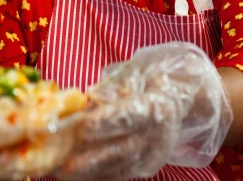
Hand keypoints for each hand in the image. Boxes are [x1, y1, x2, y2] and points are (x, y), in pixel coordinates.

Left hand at [57, 42, 232, 179]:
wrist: (181, 99)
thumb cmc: (151, 80)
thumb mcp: (136, 73)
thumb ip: (113, 87)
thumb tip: (88, 98)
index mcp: (157, 105)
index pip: (130, 116)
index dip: (106, 123)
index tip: (82, 127)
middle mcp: (159, 134)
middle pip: (124, 149)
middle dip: (92, 159)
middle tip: (64, 164)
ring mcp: (154, 154)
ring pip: (120, 167)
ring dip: (90, 172)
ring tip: (61, 172)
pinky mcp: (147, 166)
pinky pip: (121, 174)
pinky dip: (98, 176)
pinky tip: (76, 177)